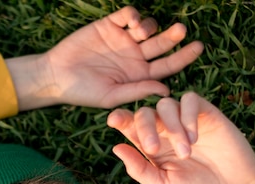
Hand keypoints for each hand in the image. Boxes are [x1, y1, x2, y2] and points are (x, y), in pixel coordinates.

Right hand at [6, 7, 201, 109]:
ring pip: (147, 28)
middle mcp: (135, 57)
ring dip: (151, 27)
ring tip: (142, 33)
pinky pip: (128, 15)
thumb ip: (138, 90)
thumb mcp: (112, 96)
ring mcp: (123, 40)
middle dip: (174, 37)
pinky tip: (131, 23)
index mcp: (139, 76)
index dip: (184, 57)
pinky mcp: (109, 26)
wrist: (56, 76)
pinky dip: (133, 16)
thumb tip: (166, 89)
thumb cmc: (83, 92)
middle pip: (162, 44)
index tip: (198, 47)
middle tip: (181, 31)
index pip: (168, 65)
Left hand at [107, 92, 254, 183]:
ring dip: (171, 127)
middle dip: (144, 127)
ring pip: (166, 104)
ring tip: (186, 152)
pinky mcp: (205, 113)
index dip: (120, 119)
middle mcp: (165, 130)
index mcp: (151, 146)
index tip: (113, 120)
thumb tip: (115, 147)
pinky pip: (189, 100)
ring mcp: (185, 120)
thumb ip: (140, 169)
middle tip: (154, 148)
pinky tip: (195, 137)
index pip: (130, 126)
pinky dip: (188, 115)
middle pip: (144, 112)